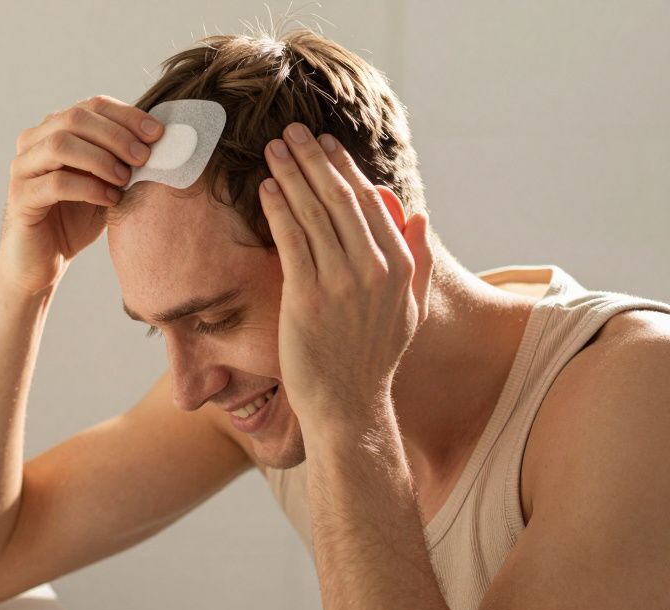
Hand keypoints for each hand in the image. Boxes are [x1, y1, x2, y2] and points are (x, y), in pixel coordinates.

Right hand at [0, 95, 163, 294]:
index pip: (92, 106)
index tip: (157, 133)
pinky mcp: (20, 198)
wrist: (44, 262)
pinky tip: (110, 200)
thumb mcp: (106, 182)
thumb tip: (162, 139)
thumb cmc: (76, 219)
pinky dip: (89, 188)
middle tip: (143, 157)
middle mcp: (32, 142)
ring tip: (125, 178)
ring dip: (101, 159)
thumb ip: (122, 159)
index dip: (127, 116)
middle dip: (116, 135)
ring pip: (61, 145)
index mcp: (53, 129)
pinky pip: (56, 183)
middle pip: (75, 118)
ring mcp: (22, 168)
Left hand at [257, 123, 432, 431]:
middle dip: (314, 159)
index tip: (325, 145)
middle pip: (339, 199)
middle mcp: (373, 268)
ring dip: (292, 174)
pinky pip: (291, 240)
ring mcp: (341, 282)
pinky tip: (267, 187)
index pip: (369, 203)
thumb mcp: (407, 309)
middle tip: (292, 132)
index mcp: (398, 266)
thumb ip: (414, 260)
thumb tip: (415, 215)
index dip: (344, 169)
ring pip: (314, 213)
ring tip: (273, 149)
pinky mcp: (307, 297)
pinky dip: (279, 209)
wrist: (348, 406)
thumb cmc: (371, 359)